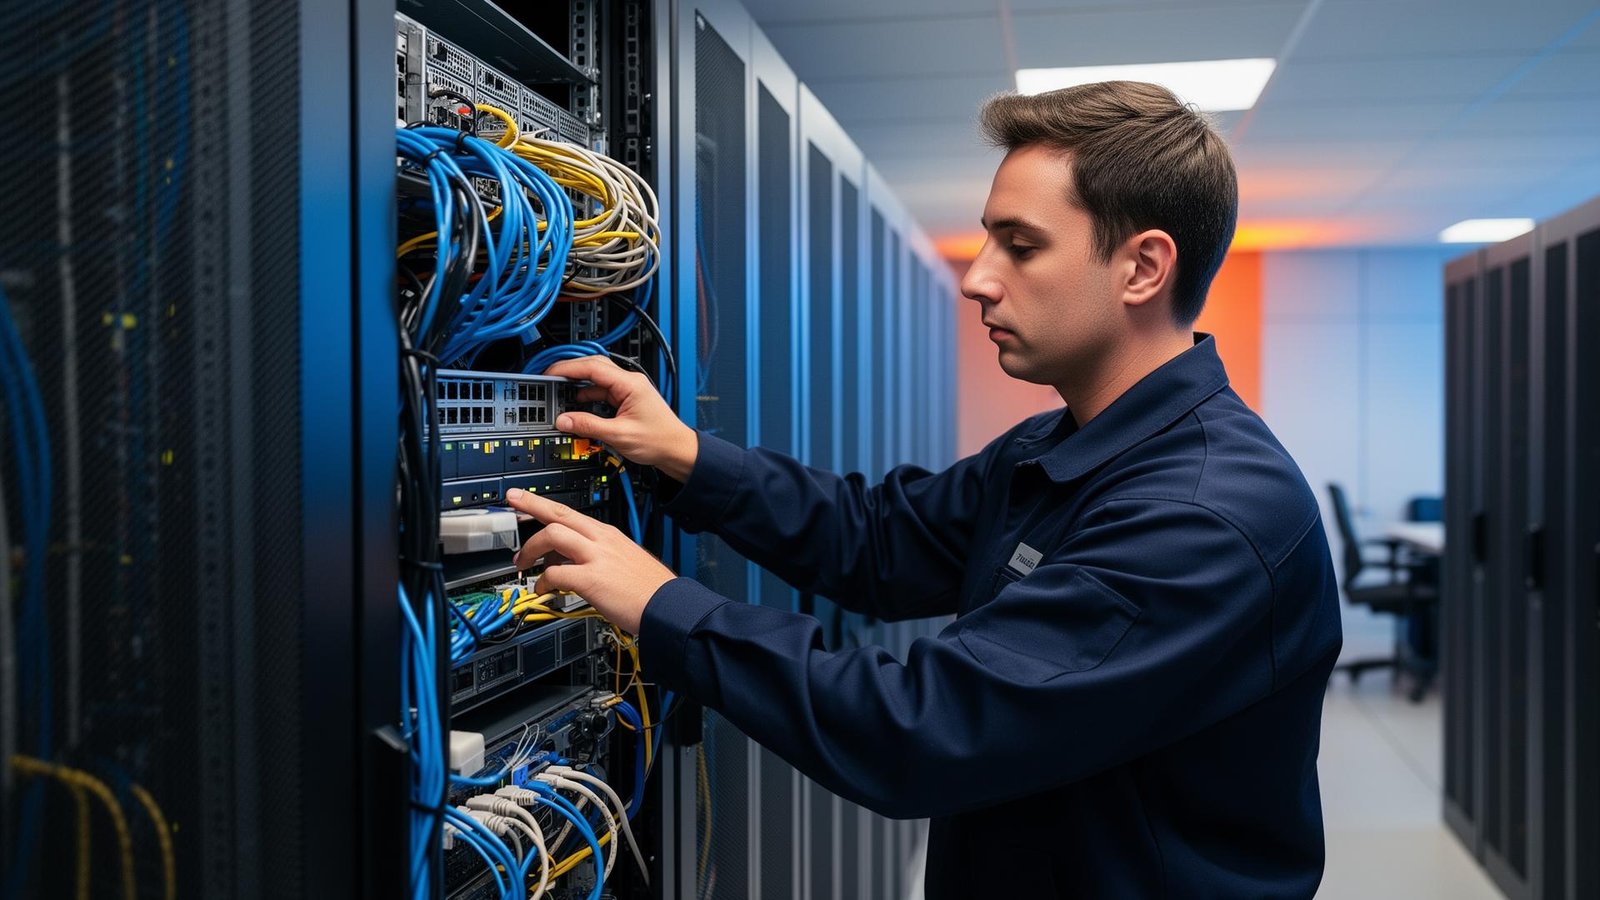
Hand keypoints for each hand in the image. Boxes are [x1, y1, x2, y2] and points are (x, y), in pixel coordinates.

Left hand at [505, 487, 675, 633]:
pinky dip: (542, 582)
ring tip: (523, 563)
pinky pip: (555, 573)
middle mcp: (601, 540)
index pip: (569, 511)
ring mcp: (596, 557)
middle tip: (511, 508)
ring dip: (531, 549)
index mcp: (608, 534)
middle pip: (558, 514)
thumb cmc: (650, 588)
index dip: (541, 502)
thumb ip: (597, 556)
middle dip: (530, 508)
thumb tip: (570, 562)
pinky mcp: (591, 579)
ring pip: (552, 536)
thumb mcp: (625, 560)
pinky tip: (542, 590)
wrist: (668, 605)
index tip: (523, 497)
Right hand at [544, 355, 698, 481]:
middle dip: (569, 372)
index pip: (593, 367)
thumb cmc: (659, 441)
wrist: (677, 449)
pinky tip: (577, 406)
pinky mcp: (626, 399)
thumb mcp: (619, 435)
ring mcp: (628, 389)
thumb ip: (589, 426)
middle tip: (549, 380)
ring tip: (560, 394)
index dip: (568, 368)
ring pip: (596, 379)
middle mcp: (629, 382)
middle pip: (593, 367)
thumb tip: (565, 421)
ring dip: (577, 386)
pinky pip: (601, 392)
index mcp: (630, 384)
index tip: (550, 373)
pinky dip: (587, 396)